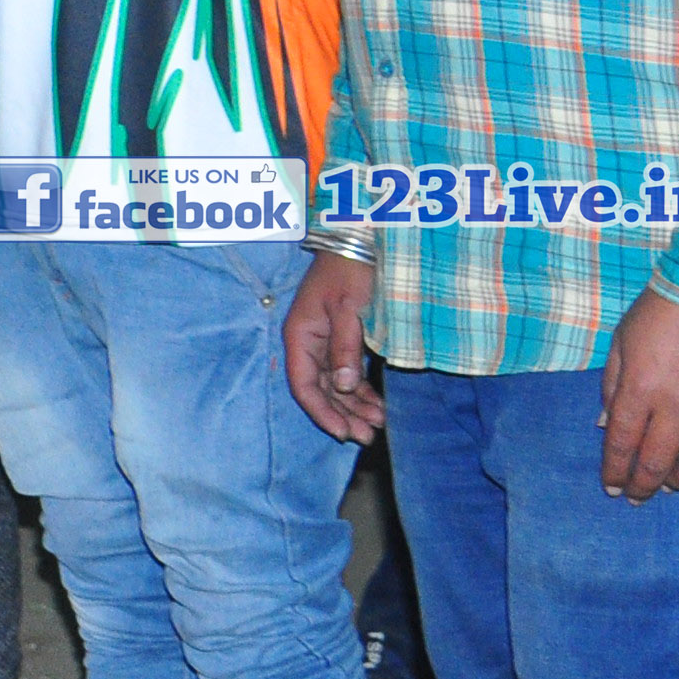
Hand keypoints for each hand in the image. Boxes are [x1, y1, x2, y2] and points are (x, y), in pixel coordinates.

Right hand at [282, 253, 383, 442]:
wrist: (362, 242)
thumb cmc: (352, 271)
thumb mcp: (350, 308)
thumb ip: (345, 347)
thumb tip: (346, 386)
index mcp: (300, 336)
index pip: (303, 385)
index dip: (322, 412)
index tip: (344, 432)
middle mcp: (308, 343)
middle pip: (321, 390)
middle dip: (342, 415)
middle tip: (368, 436)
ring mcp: (325, 342)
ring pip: (336, 385)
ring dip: (354, 406)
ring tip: (378, 424)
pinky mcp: (342, 340)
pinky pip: (348, 373)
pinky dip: (361, 391)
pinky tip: (378, 406)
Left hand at [596, 290, 678, 500]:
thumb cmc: (663, 309)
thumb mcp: (622, 340)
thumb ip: (612, 385)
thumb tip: (605, 426)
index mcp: (640, 388)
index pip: (621, 443)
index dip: (615, 471)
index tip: (612, 488)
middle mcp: (676, 405)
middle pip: (657, 462)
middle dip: (643, 485)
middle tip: (638, 497)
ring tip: (671, 485)